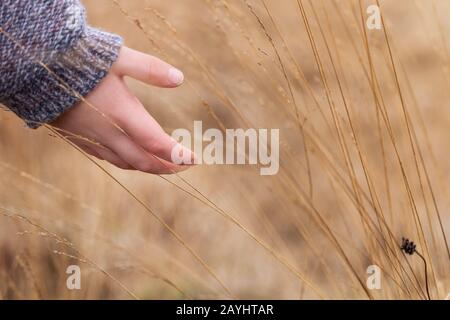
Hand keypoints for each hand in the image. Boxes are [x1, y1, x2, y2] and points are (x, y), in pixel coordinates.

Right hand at [52, 47, 194, 173]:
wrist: (32, 69)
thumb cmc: (77, 60)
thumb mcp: (117, 58)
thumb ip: (149, 69)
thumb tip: (179, 79)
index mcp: (121, 114)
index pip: (156, 144)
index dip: (178, 155)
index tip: (196, 159)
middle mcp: (108, 133)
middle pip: (143, 162)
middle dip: (167, 167)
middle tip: (185, 165)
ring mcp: (92, 140)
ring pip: (125, 164)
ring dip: (148, 167)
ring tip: (165, 164)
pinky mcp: (79, 140)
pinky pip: (108, 159)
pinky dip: (127, 162)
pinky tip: (133, 156)